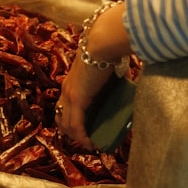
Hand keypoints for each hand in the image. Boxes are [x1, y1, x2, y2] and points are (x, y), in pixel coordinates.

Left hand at [56, 2, 131, 146]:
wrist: (102, 43)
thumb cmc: (109, 50)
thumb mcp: (107, 68)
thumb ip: (112, 76)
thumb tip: (126, 78)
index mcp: (71, 83)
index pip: (64, 107)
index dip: (71, 120)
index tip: (83, 130)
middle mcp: (66, 90)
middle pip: (61, 118)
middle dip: (71, 132)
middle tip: (86, 140)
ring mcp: (69, 95)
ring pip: (66, 124)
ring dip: (77, 137)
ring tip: (90, 144)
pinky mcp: (77, 99)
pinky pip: (75, 124)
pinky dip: (82, 136)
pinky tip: (91, 143)